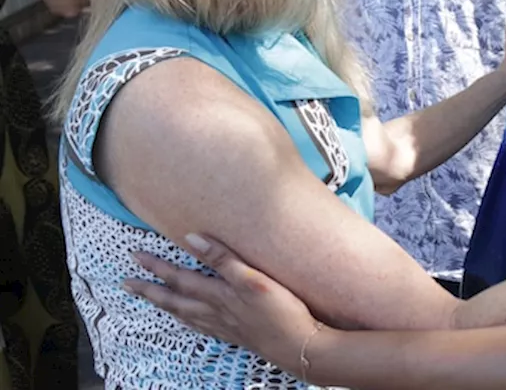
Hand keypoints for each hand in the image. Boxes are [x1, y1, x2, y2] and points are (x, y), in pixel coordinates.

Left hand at [123, 234, 320, 376]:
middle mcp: (215, 311)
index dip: (157, 266)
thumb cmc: (281, 310)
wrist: (299, 346)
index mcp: (218, 294)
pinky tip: (189, 320)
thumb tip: (191, 238)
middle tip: (127, 283)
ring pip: (185, 314)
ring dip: (165, 305)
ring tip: (151, 300)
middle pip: (175, 299)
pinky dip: (188, 320)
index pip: (180, 277)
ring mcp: (224, 325)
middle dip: (150, 289)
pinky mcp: (236, 334)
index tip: (135, 256)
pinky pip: (201, 326)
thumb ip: (223, 258)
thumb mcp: (253, 278)